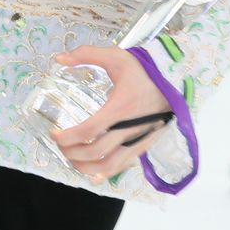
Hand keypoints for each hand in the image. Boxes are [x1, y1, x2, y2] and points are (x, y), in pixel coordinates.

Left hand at [48, 47, 171, 184]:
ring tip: (72, 160)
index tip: (54, 133)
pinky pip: (123, 166)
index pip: (89, 131)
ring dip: (87, 167)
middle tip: (60, 145)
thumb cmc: (144, 70)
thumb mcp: (116, 56)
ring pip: (109, 165)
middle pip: (95, 152)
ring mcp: (137, 141)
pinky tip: (94, 175)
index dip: (68, 137)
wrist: (175, 82)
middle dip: (72, 152)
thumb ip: (86, 54)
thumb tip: (59, 58)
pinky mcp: (143, 146)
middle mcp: (128, 129)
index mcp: (120, 108)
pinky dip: (106, 173)